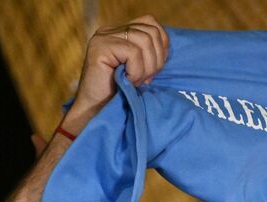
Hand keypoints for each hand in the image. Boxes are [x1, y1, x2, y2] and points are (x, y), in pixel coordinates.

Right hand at [64, 16, 170, 132]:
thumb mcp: (141, 70)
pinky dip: (136, 71)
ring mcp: (104, 37)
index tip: (155, 70)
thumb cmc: (121, 95)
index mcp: (120, 32)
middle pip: (150, 31)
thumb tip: (167, 48)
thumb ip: (149, 53)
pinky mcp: (100, 47)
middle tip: (146, 80)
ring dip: (146, 67)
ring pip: (144, 40)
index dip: (162, 46)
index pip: (151, 24)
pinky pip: (133, 53)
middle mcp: (110, 30)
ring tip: (136, 82)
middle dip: (156, 59)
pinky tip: (128, 82)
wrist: (98, 113)